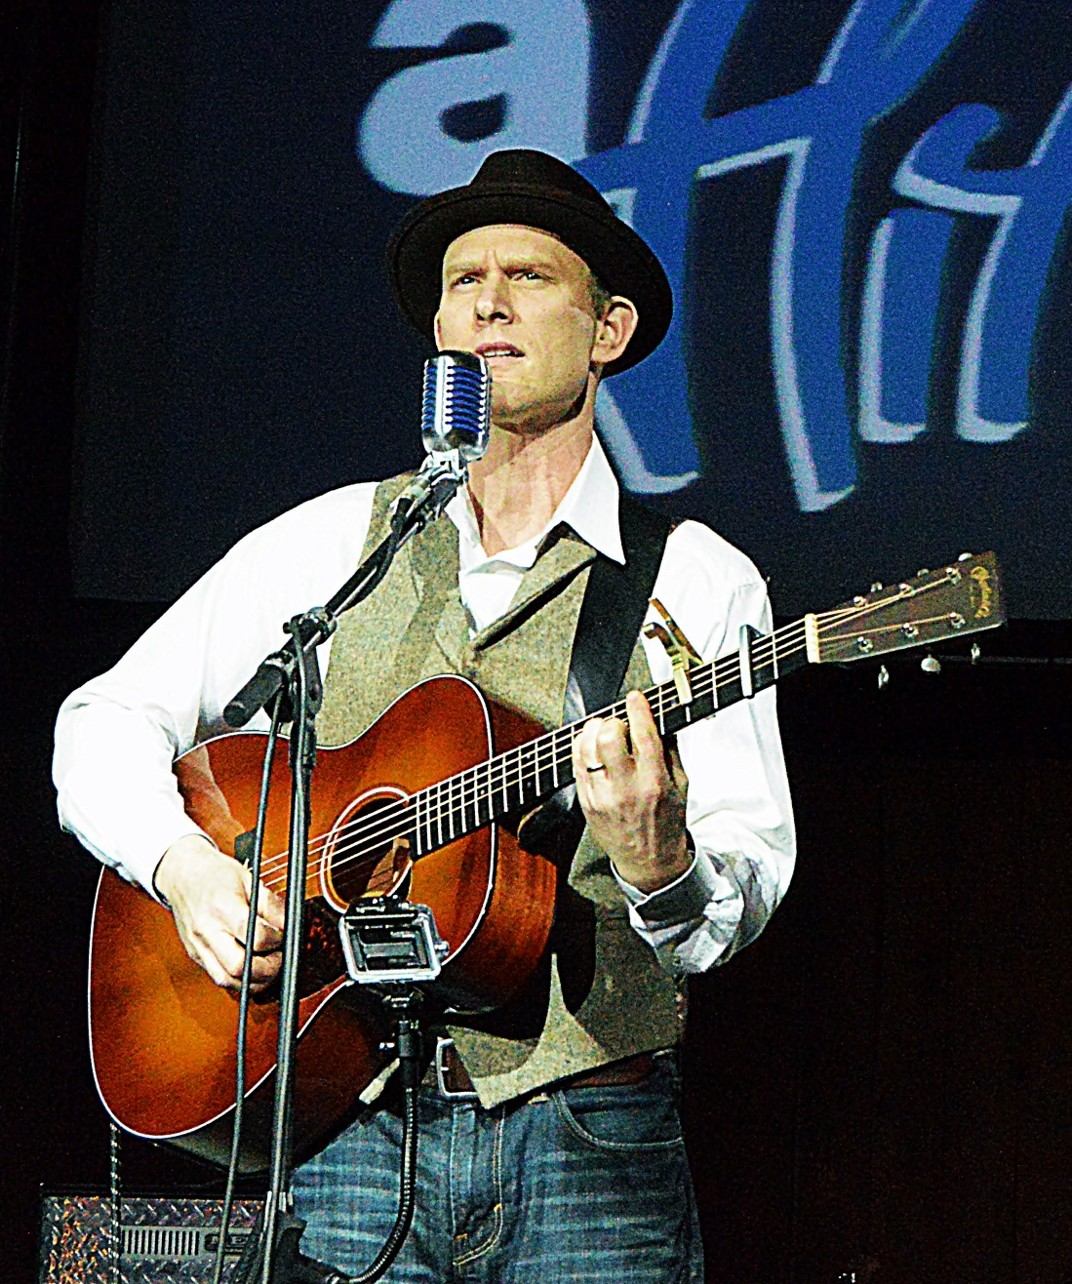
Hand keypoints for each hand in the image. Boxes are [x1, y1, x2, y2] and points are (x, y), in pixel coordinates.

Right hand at [153, 834, 284, 991]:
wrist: (181, 874)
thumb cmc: (213, 873)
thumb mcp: (248, 878)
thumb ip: (270, 904)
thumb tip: (288, 925)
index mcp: (222, 908)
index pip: (254, 937)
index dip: (276, 940)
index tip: (284, 935)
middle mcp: (207, 931)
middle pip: (238, 968)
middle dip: (267, 969)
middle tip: (279, 957)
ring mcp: (198, 946)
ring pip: (226, 981)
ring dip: (253, 981)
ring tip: (268, 966)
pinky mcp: (196, 955)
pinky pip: (218, 977)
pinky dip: (239, 980)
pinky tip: (251, 969)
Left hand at [573, 690, 691, 892]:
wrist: (648, 861)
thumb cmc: (666, 821)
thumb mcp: (682, 785)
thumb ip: (670, 750)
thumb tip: (658, 719)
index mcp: (654, 783)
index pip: (643, 737)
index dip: (638, 710)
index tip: (635, 698)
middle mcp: (625, 789)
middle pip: (607, 736)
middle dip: (613, 721)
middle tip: (620, 724)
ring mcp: (600, 796)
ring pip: (585, 746)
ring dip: (594, 731)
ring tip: (605, 733)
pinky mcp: (584, 801)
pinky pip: (575, 762)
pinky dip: (583, 747)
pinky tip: (593, 747)